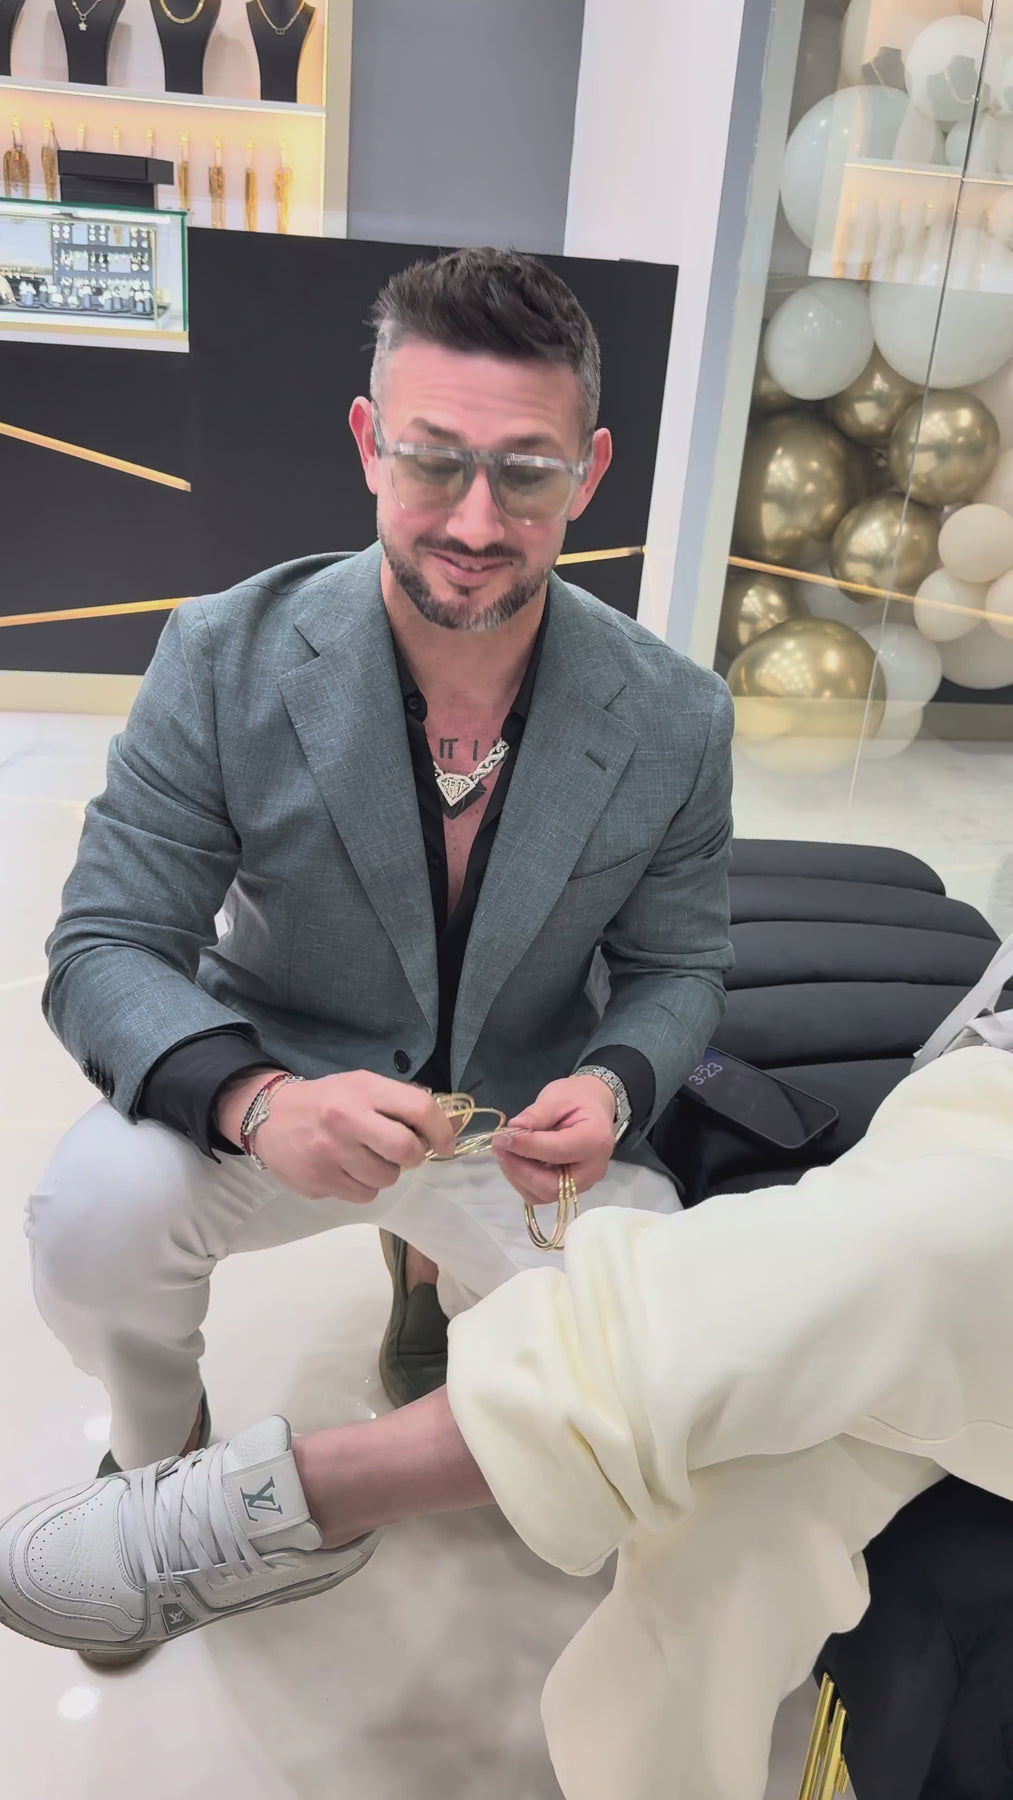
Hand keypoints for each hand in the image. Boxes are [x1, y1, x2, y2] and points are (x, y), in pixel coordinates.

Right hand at [215, 1069, 457, 1201]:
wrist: (269, 1116)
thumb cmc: (326, 1101)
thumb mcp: (360, 1085)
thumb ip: (398, 1101)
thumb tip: (442, 1124)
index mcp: (364, 1090)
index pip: (419, 1109)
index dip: (442, 1130)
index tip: (445, 1145)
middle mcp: (348, 1120)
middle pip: (406, 1151)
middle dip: (414, 1157)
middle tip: (403, 1154)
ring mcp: (331, 1153)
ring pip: (386, 1179)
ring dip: (384, 1173)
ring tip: (364, 1158)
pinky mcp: (318, 1180)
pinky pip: (363, 1195)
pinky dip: (362, 1186)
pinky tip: (346, 1170)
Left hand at [492, 1074, 615, 1209]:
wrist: (592, 1108)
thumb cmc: (577, 1098)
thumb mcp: (558, 1096)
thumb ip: (537, 1114)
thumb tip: (514, 1129)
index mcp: (595, 1140)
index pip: (558, 1151)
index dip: (527, 1146)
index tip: (502, 1137)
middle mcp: (592, 1169)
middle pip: (551, 1186)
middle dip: (519, 1170)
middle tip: (499, 1147)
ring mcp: (582, 1183)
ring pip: (542, 1194)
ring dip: (516, 1175)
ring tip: (503, 1150)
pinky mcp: (568, 1189)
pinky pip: (540, 1193)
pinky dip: (521, 1179)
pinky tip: (514, 1159)